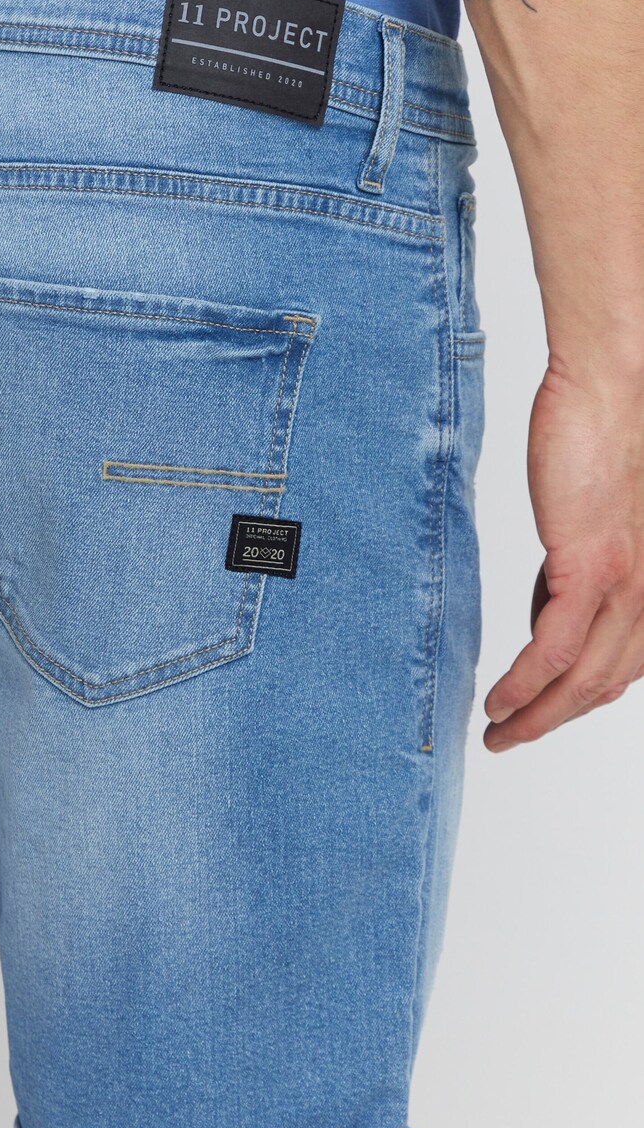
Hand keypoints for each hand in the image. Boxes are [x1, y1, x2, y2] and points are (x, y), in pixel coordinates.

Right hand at [484, 359, 643, 750]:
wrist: (614, 388)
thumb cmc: (603, 438)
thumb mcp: (596, 520)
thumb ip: (580, 569)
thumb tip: (548, 604)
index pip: (622, 665)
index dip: (579, 700)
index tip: (541, 712)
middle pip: (604, 685)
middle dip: (555, 720)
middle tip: (511, 738)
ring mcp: (627, 586)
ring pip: (583, 680)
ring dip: (537, 718)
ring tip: (499, 734)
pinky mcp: (592, 569)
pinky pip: (554, 649)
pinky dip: (524, 685)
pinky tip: (500, 702)